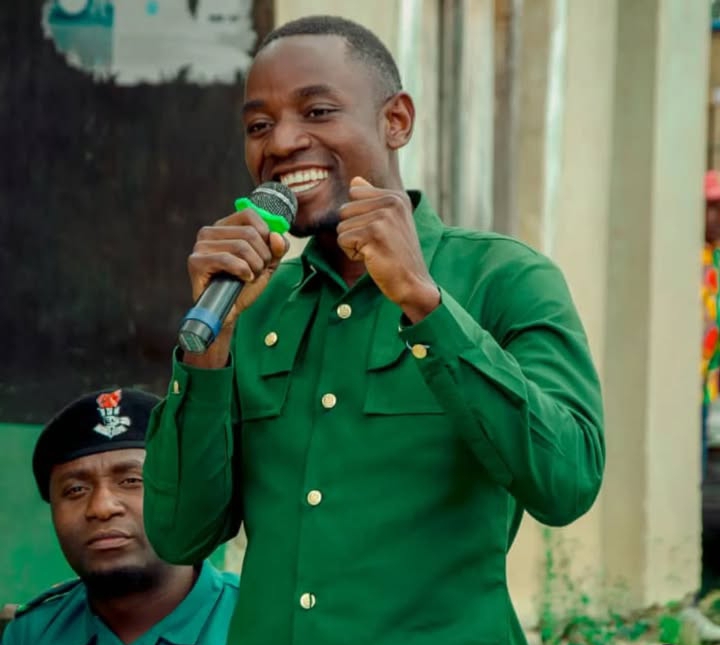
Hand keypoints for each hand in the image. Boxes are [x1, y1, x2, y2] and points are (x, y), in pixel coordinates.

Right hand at [187, 208, 288, 336]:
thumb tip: (277, 236)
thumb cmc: (245, 285)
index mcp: (224, 227)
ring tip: (250, 277)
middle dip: (262, 256)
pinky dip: (243, 271)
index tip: (267, 252)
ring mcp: (200, 246)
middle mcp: (209, 232)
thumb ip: (277, 247)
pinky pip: (227, 259)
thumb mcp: (267, 263)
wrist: (231, 311)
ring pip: (241, 246)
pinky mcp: (196, 262)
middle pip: (249, 233)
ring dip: (254, 266)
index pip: (249, 214)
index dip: (265, 233)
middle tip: (258, 270)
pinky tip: (244, 279)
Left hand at [337, 177, 439, 321]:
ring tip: (376, 251)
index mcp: (396, 196)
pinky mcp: (373, 234)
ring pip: (342, 227)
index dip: (359, 216)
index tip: (379, 232)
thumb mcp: (390, 222)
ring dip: (353, 244)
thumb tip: (355, 181)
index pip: (354, 193)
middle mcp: (392, 202)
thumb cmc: (398, 256)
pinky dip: (353, 254)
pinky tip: (373, 258)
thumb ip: (372, 200)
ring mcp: (383, 217)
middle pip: (344, 210)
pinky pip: (343, 240)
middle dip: (354, 231)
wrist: (413, 283)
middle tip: (377, 244)